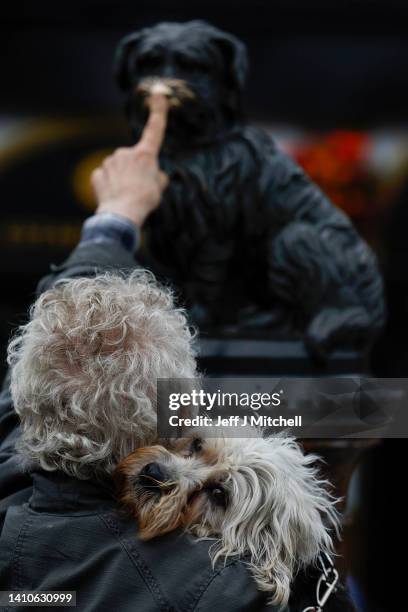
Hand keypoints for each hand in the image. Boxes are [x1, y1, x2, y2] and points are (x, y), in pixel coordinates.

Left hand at [91, 94, 168, 226]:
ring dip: (122, 179)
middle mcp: (126, 152)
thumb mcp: (160, 188)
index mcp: (145, 154)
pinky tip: (113, 196)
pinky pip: (105, 178)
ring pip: (118, 169)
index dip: (158, 111)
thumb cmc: (145, 200)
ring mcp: (110, 162)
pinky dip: (109, 186)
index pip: (155, 129)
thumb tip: (155, 175)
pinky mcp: (98, 173)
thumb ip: (157, 176)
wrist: (122, 213)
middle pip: (133, 159)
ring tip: (126, 195)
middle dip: (136, 171)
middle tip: (139, 190)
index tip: (159, 94)